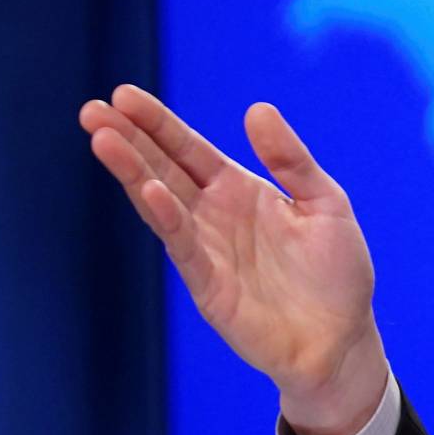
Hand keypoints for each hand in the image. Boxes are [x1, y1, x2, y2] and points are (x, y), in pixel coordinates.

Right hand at [79, 85, 387, 434]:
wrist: (341, 339)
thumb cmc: (337, 273)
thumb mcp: (326, 203)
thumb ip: (291, 160)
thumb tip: (256, 109)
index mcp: (241, 190)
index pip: (189, 149)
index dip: (158, 123)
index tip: (124, 95)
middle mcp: (215, 215)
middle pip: (163, 168)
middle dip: (129, 139)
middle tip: (93, 108)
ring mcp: (207, 249)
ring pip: (161, 201)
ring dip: (132, 170)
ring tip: (104, 138)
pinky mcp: (207, 284)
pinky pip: (183, 245)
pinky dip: (165, 217)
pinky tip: (147, 190)